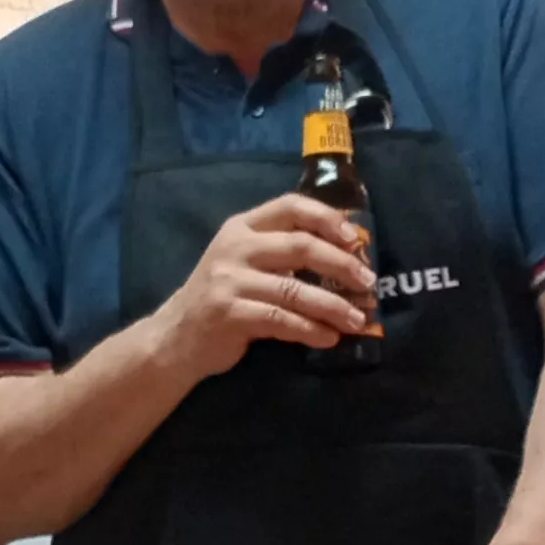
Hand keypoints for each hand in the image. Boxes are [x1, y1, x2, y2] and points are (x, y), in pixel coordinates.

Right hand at [160, 197, 374, 380]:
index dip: (328, 218)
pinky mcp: (230, 314)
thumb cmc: (223, 295)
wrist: (176, 335)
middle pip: (301, 246)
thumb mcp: (243, 261)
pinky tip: (329, 338)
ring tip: (358, 319)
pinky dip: (311, 330)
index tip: (357, 238)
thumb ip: (281, 250)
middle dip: (342, 264)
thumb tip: (346, 253)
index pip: (291, 206)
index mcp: (242, 227)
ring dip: (334, 306)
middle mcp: (235, 248)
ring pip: (296, 290)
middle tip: (368, 282)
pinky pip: (282, 320)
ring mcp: (230, 281)